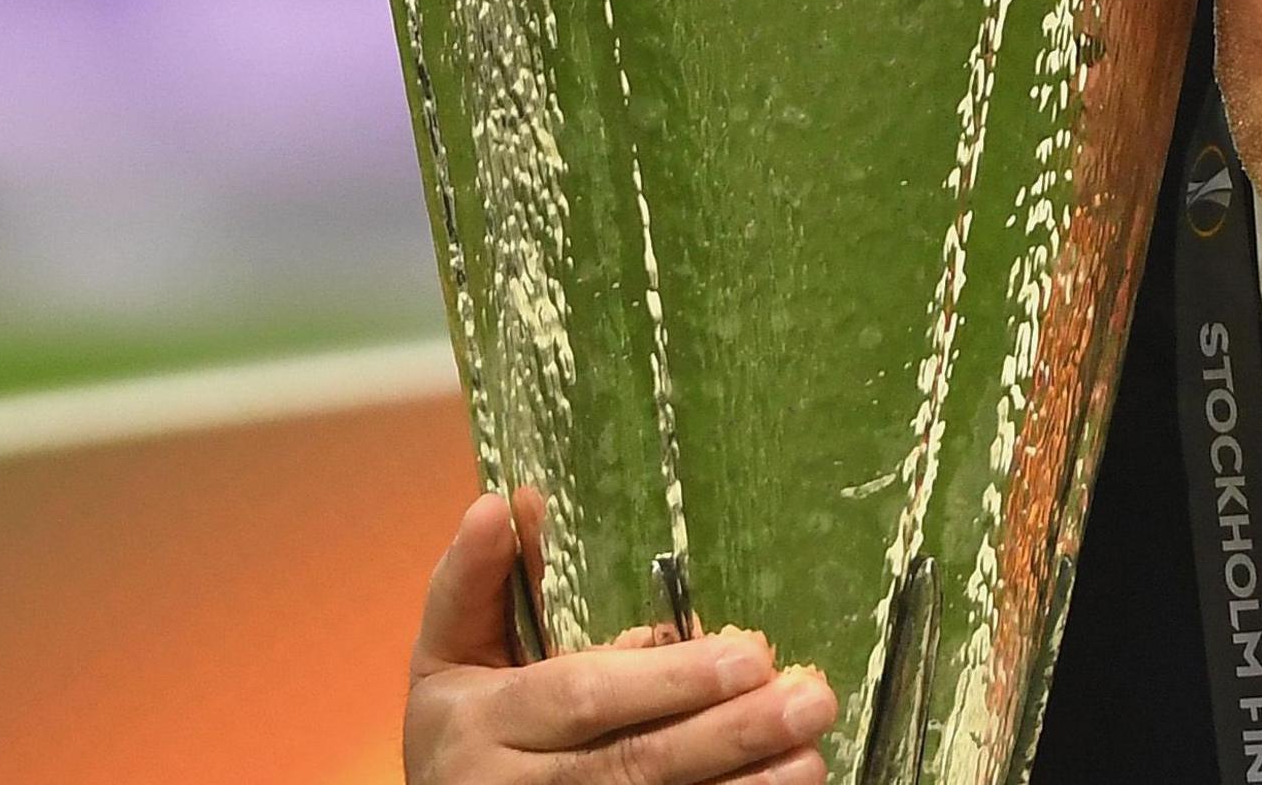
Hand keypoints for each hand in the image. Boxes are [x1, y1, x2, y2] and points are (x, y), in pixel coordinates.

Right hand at [403, 492, 839, 783]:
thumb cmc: (459, 723)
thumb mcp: (449, 652)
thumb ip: (475, 583)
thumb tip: (507, 502)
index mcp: (482, 720)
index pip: (584, 696)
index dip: (667, 679)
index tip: (748, 655)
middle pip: (636, 762)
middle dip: (727, 733)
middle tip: (808, 700)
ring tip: (812, 755)